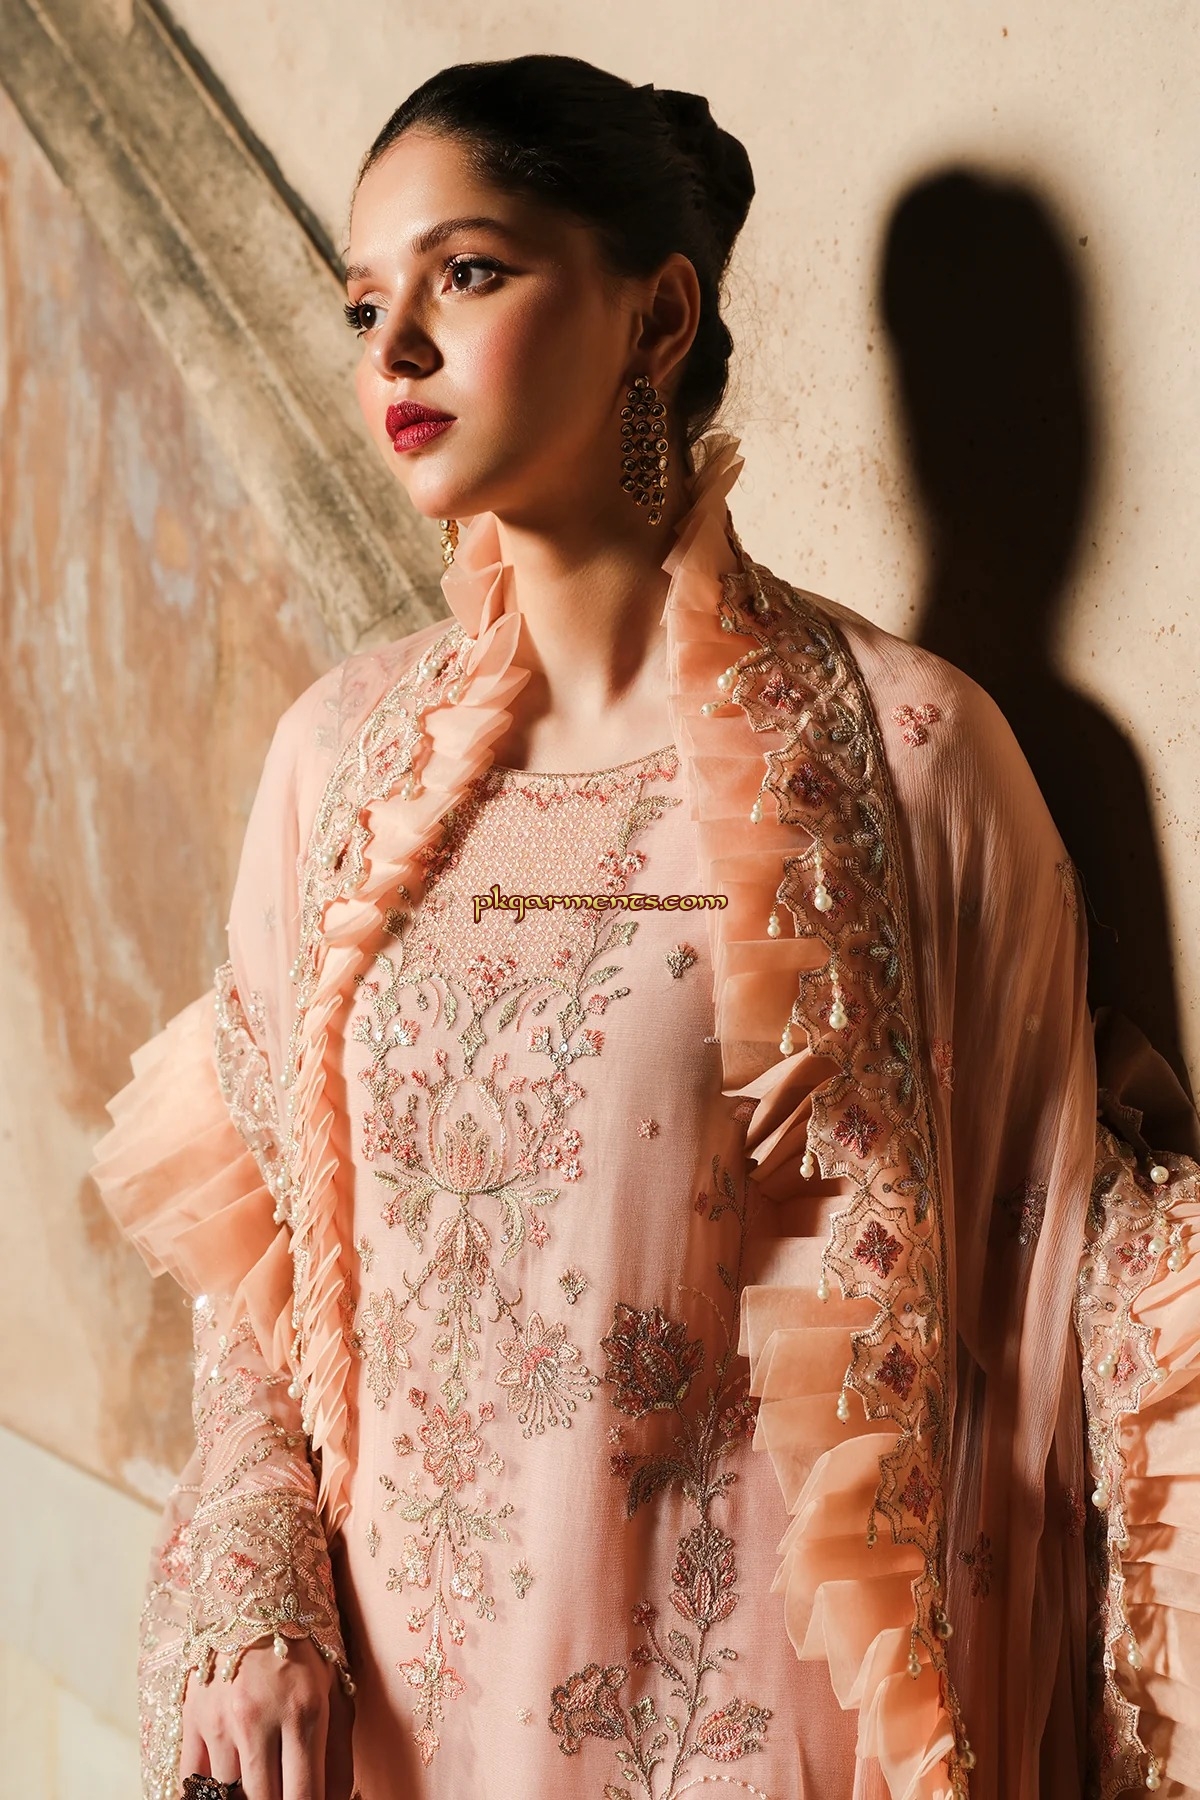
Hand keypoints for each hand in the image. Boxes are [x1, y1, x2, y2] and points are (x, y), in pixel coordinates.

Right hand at [180, 1636, 354, 1799]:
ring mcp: (219, 1721)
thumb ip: (338, 1757)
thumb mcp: (336, 1694)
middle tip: (283, 1790)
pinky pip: (191, 1781)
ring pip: (227, 1796)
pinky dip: (208, 1791)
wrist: (257, 1600)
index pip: (302, 1798)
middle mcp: (257, 1720)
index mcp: (302, 1713)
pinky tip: (227, 1781)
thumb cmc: (304, 1650)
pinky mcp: (191, 1718)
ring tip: (260, 1781)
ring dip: (245, 1795)